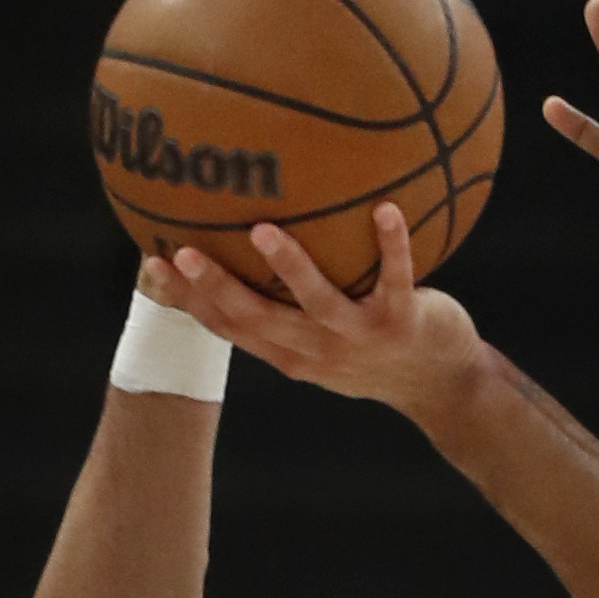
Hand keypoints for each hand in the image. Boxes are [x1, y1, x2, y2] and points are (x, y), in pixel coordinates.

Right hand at [141, 202, 481, 423]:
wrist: (445, 387)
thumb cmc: (378, 348)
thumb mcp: (325, 335)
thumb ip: (288, 298)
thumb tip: (249, 230)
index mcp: (293, 353)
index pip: (230, 327)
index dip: (190, 300)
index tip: (153, 261)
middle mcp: (320, 350)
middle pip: (259, 320)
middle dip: (219, 287)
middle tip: (183, 251)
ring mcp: (361, 339)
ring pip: (319, 304)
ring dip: (291, 268)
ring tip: (263, 231)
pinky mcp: (404, 324)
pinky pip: (395, 278)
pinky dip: (392, 246)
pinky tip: (386, 209)